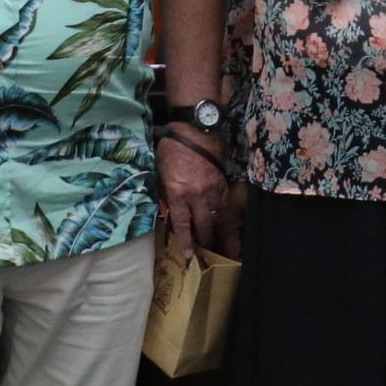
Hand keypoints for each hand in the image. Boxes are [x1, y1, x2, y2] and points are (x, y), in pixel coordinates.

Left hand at [159, 128, 230, 252]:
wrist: (195, 130)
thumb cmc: (172, 149)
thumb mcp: (162, 173)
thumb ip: (167, 193)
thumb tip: (172, 207)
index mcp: (178, 194)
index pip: (182, 224)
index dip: (186, 242)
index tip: (189, 255)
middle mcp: (196, 196)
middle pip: (203, 226)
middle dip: (205, 242)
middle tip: (206, 255)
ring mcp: (212, 191)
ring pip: (217, 218)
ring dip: (216, 231)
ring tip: (218, 243)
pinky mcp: (223, 184)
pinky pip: (224, 205)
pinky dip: (222, 214)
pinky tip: (221, 220)